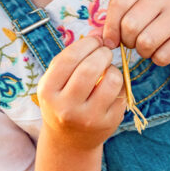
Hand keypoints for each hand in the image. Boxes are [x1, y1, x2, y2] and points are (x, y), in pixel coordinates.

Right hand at [37, 36, 126, 150]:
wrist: (69, 141)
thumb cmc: (62, 100)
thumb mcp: (57, 80)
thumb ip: (74, 55)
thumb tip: (100, 29)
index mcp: (48, 91)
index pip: (69, 58)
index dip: (87, 43)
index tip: (96, 40)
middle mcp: (66, 107)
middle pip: (90, 68)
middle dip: (102, 53)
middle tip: (105, 52)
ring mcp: (88, 118)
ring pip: (111, 80)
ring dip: (113, 68)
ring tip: (107, 70)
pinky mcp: (108, 124)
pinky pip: (121, 93)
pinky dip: (119, 84)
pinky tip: (110, 87)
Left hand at [101, 0, 169, 66]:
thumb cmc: (153, 26)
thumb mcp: (132, 18)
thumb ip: (111, 25)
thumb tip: (93, 38)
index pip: (118, 3)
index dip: (110, 27)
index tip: (110, 42)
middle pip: (130, 25)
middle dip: (128, 42)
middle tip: (134, 43)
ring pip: (146, 41)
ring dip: (143, 52)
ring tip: (148, 47)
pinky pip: (162, 55)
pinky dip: (158, 60)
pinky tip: (163, 51)